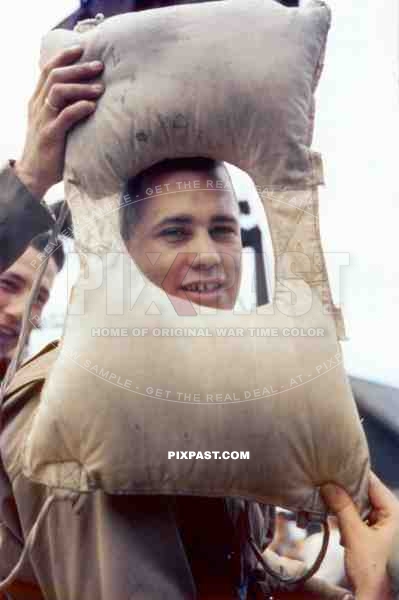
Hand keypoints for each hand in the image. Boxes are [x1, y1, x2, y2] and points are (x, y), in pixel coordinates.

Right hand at [14, 46, 103, 198]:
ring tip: (100, 88)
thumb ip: (63, 108)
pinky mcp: (50, 136)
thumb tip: (86, 96)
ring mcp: (43, 120)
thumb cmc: (49, 149)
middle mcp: (38, 106)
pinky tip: (92, 107)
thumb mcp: (52, 123)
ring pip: (58, 92)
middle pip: (55, 76)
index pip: (48, 70)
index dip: (64, 56)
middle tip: (99, 66)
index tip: (82, 49)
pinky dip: (79, 108)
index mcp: (38, 101)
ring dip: (81, 87)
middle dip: (78, 68)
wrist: (33, 175)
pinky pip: (64, 116)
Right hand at [321, 472, 398, 599]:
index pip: (372, 483)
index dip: (353, 474)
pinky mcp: (371, 534)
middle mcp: (389, 516)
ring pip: (358, 504)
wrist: (373, 597)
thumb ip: (343, 507)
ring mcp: (380, 525)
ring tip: (325, 495)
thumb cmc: (372, 571)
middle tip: (325, 480)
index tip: (334, 467)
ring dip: (342, 502)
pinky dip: (344, 513)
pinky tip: (330, 511)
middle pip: (364, 492)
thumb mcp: (355, 535)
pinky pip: (356, 516)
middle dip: (345, 488)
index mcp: (393, 512)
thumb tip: (329, 485)